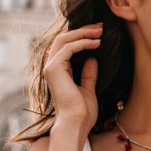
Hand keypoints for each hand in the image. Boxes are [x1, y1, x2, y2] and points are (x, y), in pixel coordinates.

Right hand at [43, 22, 101, 142]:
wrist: (76, 123)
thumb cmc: (82, 112)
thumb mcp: (88, 89)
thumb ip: (88, 74)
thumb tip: (93, 59)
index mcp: (58, 72)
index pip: (66, 46)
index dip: (81, 36)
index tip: (98, 33)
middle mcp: (51, 67)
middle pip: (64, 38)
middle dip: (82, 30)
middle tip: (100, 26)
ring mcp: (50, 67)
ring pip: (64, 39)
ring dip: (83, 33)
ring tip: (99, 31)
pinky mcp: (54, 68)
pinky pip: (68, 48)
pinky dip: (82, 43)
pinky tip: (96, 43)